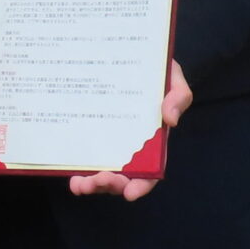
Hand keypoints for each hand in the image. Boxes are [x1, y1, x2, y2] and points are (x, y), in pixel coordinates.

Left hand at [67, 60, 191, 203]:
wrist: (128, 55)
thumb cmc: (155, 70)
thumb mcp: (173, 78)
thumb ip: (178, 96)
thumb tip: (171, 120)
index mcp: (153, 141)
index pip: (151, 171)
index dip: (142, 185)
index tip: (131, 193)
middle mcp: (131, 148)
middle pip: (123, 177)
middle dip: (110, 185)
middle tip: (98, 180)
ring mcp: (109, 143)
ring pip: (101, 173)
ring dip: (91, 184)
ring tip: (80, 185)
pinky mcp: (91, 134)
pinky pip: (85, 157)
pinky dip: (78, 170)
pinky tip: (71, 174)